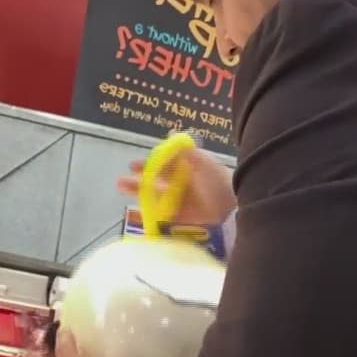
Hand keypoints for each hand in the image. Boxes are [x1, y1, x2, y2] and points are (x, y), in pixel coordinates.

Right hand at [117, 147, 234, 225]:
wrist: (234, 214)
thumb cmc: (219, 185)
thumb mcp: (203, 164)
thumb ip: (185, 151)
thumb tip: (171, 133)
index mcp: (190, 171)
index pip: (165, 166)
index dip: (149, 165)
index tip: (133, 165)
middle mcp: (184, 187)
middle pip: (157, 183)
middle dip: (139, 181)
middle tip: (122, 180)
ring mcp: (182, 206)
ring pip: (155, 199)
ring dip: (138, 195)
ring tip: (123, 192)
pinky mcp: (181, 223)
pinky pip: (160, 219)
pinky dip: (147, 218)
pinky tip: (135, 215)